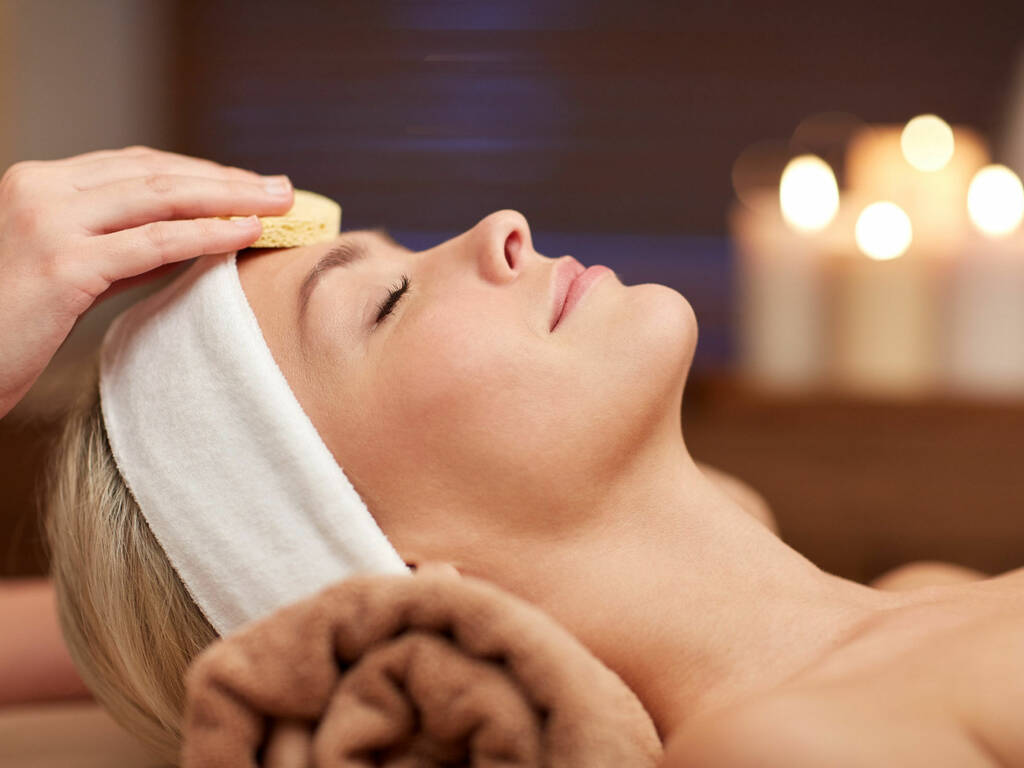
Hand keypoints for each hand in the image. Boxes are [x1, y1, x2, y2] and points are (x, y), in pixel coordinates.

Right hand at [0, 145, 294, 418]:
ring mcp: (49, 223)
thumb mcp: (69, 271)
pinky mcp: (62, 264)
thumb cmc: (8, 325)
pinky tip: (245, 233)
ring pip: (160, 198)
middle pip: (156, 174)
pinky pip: (153, 243)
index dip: (200, 173)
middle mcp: (42, 189)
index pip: (137, 166)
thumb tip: (186, 241)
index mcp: (40, 184)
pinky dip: (206, 234)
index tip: (247, 184)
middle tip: (281, 187)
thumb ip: (119, 249)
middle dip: (226, 179)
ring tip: (279, 204)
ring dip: (229, 199)